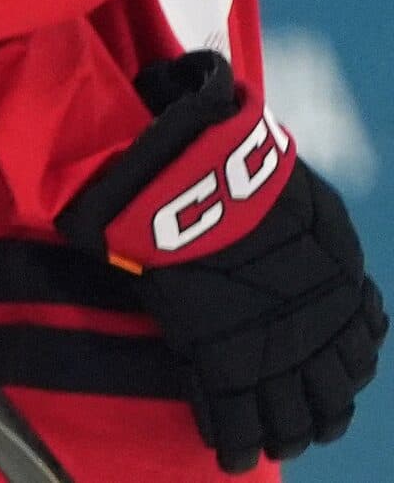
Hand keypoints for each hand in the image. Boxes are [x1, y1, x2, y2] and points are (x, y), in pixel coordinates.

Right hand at [59, 52, 384, 471]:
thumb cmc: (230, 158)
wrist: (196, 180)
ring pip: (300, 411)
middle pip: (338, 383)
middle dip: (323, 404)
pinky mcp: (226, 361)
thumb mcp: (274, 166)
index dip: (349, 354)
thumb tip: (230, 111)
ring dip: (289, 429)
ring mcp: (275, 345)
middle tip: (308, 418)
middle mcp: (323, 321)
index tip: (333, 365)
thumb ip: (268, 174)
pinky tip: (230, 452)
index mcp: (341, 276)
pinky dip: (237, 441)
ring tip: (273, 439)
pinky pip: (239, 418)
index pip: (364, 334)